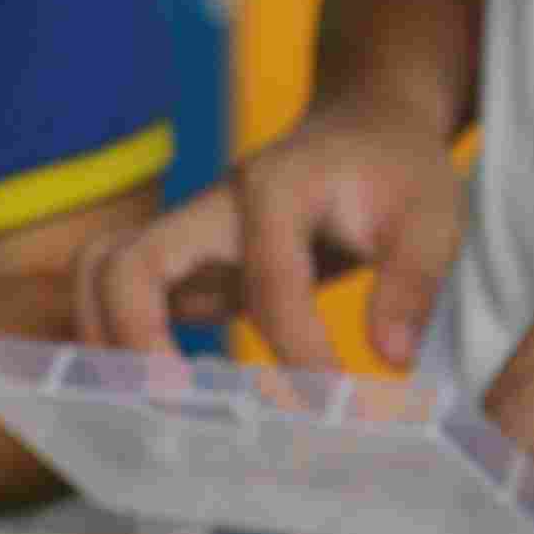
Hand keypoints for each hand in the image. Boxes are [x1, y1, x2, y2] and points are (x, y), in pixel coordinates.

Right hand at [69, 105, 467, 375]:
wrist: (367, 124)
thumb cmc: (398, 169)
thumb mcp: (433, 215)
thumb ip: (413, 284)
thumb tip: (388, 360)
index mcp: (275, 186)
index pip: (269, 282)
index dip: (299, 351)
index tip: (335, 405)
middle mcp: (213, 206)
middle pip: (126, 264)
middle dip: (135, 340)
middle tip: (175, 406)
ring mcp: (190, 234)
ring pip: (100, 273)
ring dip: (105, 341)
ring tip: (151, 408)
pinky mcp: (186, 262)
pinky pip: (124, 293)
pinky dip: (118, 339)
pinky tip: (159, 395)